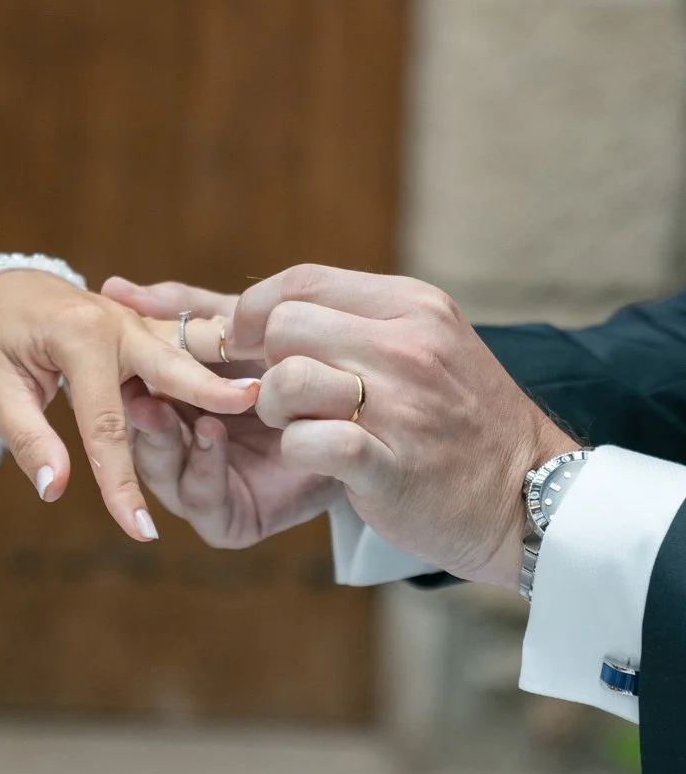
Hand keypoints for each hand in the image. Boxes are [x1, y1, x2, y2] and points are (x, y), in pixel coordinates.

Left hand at [0, 271, 260, 540]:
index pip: (108, 426)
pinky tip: (264, 373)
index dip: (121, 485)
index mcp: (81, 339)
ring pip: (195, 346)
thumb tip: (55, 490)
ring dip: (233, 367)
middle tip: (259, 407)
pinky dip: (225, 356)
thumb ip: (29, 440)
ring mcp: (138, 322)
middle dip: (216, 393)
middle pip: (176, 368)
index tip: (141, 533)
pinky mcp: (148, 327)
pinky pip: (191, 342)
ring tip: (279, 389)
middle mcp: (119, 323)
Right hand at [102, 278, 335, 545]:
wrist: (366, 417)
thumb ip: (184, 312)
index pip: (132, 394)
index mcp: (171, 408)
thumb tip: (113, 286)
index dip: (122, 375)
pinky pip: (204, 501)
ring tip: (162, 409)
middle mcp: (179, 450)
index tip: (117, 348)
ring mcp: (202, 486)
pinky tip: (210, 434)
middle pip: (139, 436)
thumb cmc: (296, 363)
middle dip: (134, 412)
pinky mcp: (229, 520)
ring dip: (159, 440)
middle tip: (130, 389)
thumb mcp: (237, 331)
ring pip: (162, 471)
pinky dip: (202, 468)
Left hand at [230, 265, 573, 585]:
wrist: (530, 493)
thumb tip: (269, 311)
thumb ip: (359, 321)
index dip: (255, 308)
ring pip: (287, 380)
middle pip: (284, 326)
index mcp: (413, 306)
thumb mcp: (428, 343)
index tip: (244, 341)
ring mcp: (403, 407)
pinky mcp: (392, 467)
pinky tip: (318, 459)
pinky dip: (297, 451)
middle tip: (283, 396)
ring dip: (275, 410)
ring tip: (300, 427)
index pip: (302, 280)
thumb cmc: (462, 419)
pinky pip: (308, 442)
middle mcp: (410, 347)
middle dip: (263, 363)